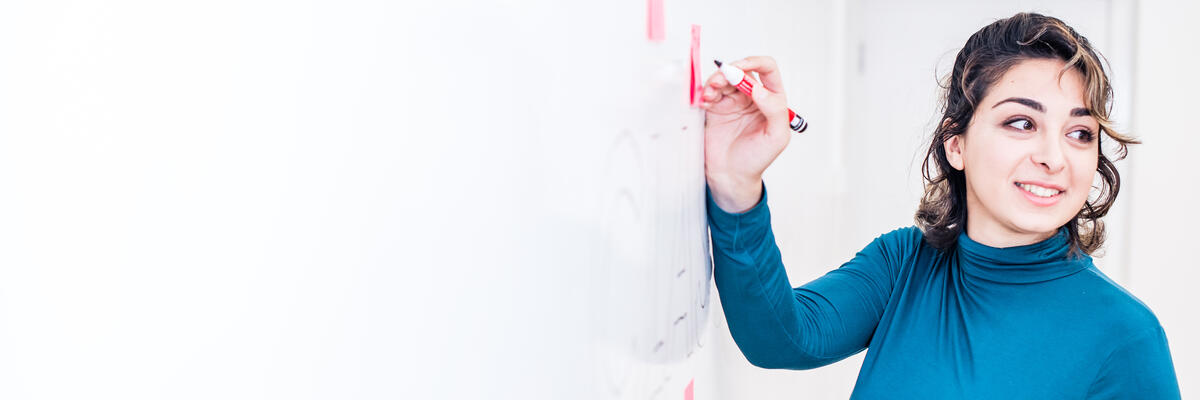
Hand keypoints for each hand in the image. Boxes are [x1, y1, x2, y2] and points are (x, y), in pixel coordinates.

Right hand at [700, 56, 791, 212]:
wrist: (731, 176)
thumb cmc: (757, 159)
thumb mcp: (777, 137)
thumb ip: (775, 110)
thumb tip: (759, 89)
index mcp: (772, 100)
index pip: (767, 70)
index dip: (755, 62)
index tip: (741, 69)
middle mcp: (753, 97)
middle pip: (742, 70)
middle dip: (730, 71)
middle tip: (720, 80)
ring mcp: (733, 101)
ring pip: (724, 78)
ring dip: (715, 80)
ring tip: (710, 92)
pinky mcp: (716, 108)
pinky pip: (710, 92)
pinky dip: (705, 91)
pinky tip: (704, 100)